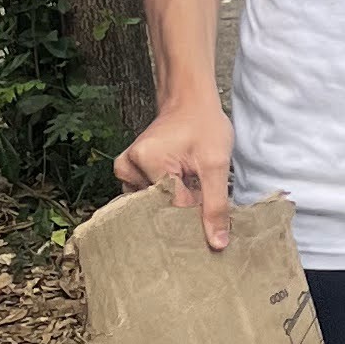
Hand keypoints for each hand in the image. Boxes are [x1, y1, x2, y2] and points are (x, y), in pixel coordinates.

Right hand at [116, 91, 233, 251]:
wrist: (190, 100)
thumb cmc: (203, 124)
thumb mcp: (216, 163)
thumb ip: (216, 205)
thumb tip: (217, 243)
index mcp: (146, 162)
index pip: (171, 210)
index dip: (195, 220)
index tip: (212, 225)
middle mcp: (128, 168)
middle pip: (159, 210)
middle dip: (182, 216)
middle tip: (204, 211)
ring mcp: (127, 171)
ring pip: (155, 206)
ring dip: (175, 206)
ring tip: (193, 193)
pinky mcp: (131, 173)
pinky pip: (150, 197)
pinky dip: (168, 199)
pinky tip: (183, 191)